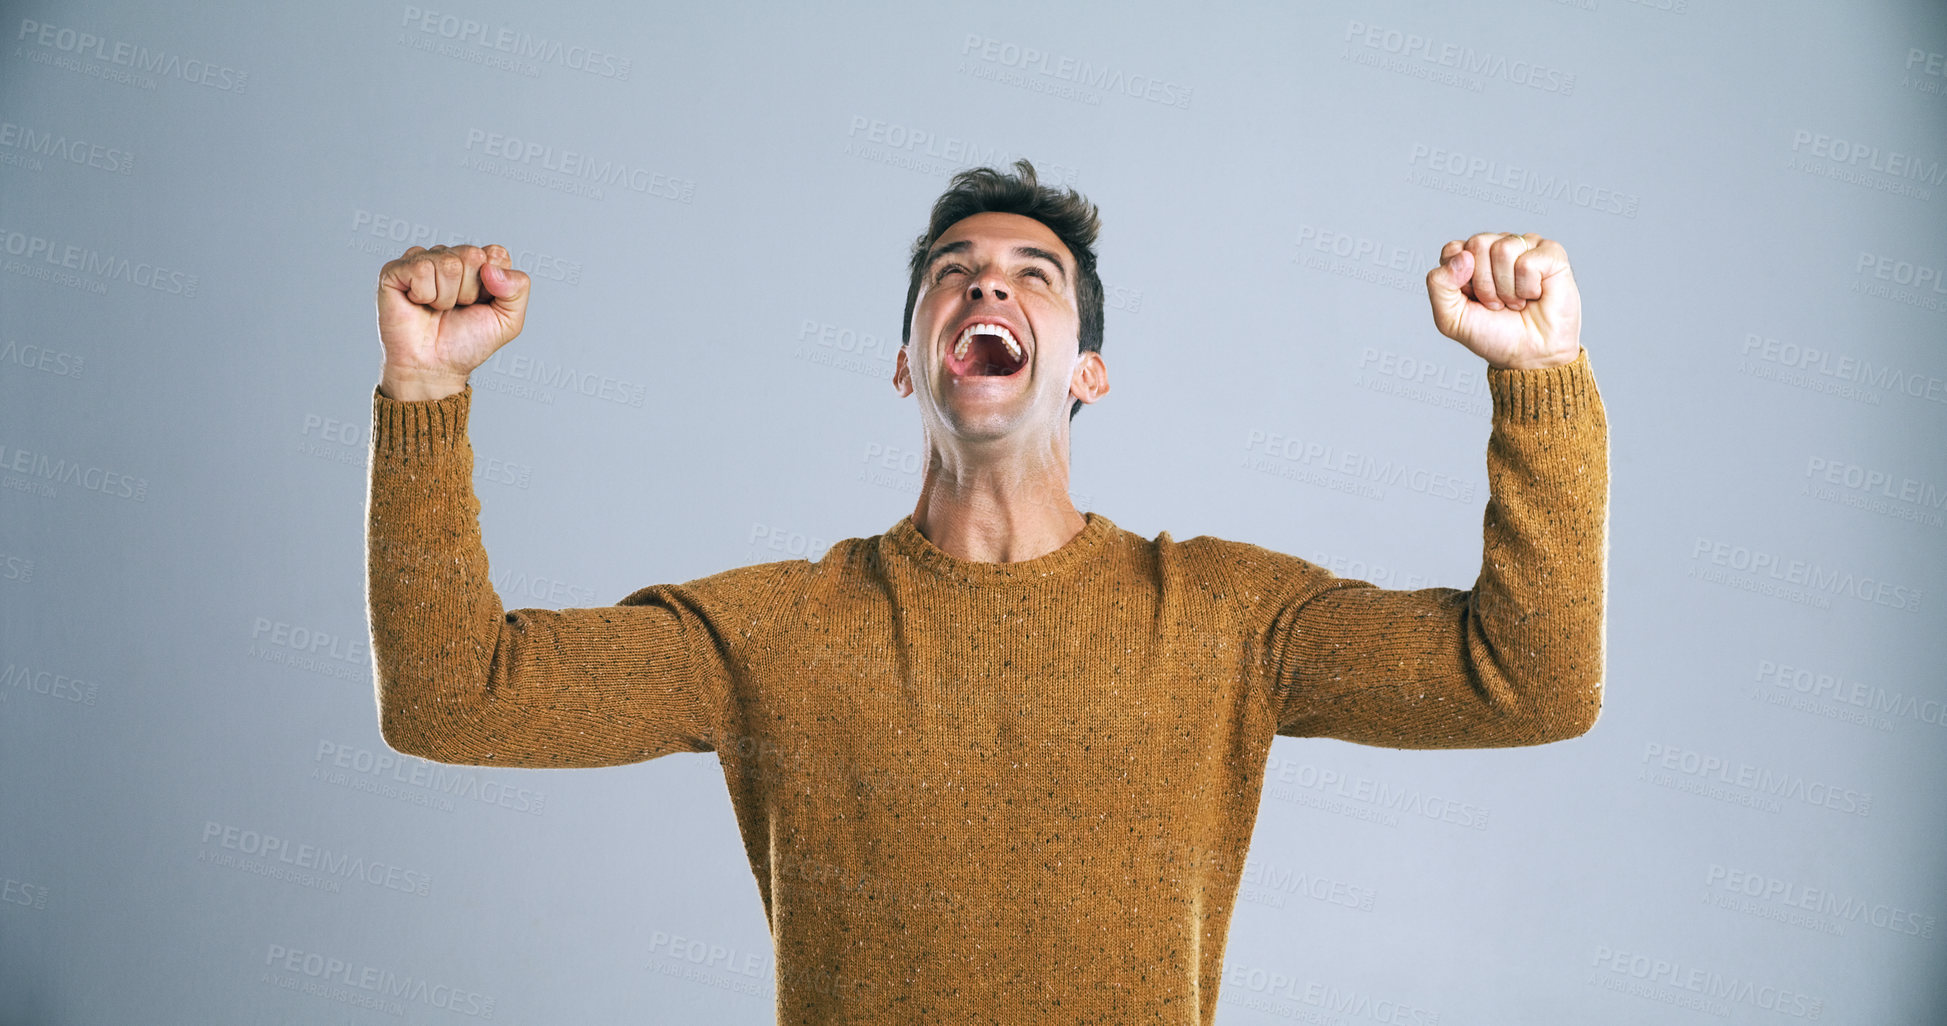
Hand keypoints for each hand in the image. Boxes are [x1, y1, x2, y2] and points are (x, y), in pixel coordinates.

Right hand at [376, 244, 530, 398]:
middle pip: (472, 255)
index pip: (496, 254)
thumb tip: (490, 266)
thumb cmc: (467, 343)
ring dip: (447, 297)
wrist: (434, 367)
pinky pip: (421, 268)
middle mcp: (449, 258)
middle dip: (470, 291)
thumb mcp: (508, 321)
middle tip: (457, 309)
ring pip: (448, 263)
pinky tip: (418, 304)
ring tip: (437, 309)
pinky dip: (425, 294)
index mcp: (477, 264)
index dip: (493, 284)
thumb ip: (518, 288)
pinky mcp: (395, 270)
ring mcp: (421, 261)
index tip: (481, 304)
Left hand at [1425, 233, 1579, 369]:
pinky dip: (1528, 288)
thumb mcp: (1450, 318)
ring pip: (1503, 249)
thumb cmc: (1493, 336)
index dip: (1460, 280)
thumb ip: (1439, 285)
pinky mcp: (1551, 253)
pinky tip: (1534, 295)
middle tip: (1497, 304)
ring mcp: (1525, 247)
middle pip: (1477, 244)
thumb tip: (1462, 256)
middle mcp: (1496, 247)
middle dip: (1484, 284)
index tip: (1473, 300)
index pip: (1453, 249)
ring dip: (1506, 288)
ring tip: (1515, 301)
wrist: (1530, 356)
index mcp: (1470, 258)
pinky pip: (1528, 261)